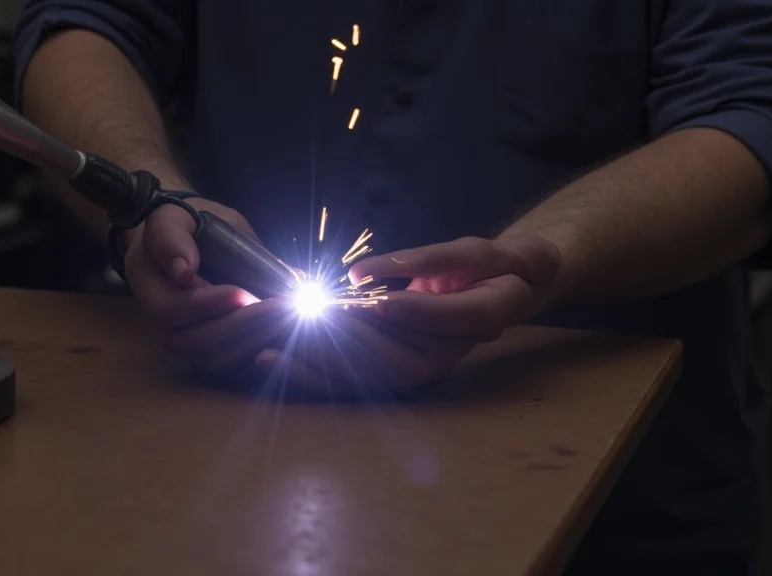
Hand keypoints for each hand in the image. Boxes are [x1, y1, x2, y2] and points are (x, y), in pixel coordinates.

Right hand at [124, 198, 293, 371]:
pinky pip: (233, 366)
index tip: (245, 293)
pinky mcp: (212, 351)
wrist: (189, 242)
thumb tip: (184, 269)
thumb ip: (172, 237)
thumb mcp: (173, 218)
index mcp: (151, 291)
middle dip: (243, 325)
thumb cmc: (182, 227)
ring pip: (217, 359)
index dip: (209, 305)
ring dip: (256, 342)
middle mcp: (164, 326)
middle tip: (282, 307)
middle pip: (198, 342)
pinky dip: (262, 356)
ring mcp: (187, 344)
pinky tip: (289, 335)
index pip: (173, 310)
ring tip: (289, 318)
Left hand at [254, 235, 560, 390]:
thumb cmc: (486, 268)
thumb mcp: (468, 253)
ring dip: (314, 362)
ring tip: (266, 346)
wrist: (505, 295)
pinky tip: (270, 361)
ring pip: (363, 374)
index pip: (427, 317)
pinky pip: (349, 380)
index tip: (350, 298)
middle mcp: (441, 356)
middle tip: (291, 320)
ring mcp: (417, 371)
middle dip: (334, 340)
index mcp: (473, 321)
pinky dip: (308, 373)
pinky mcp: (394, 375)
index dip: (390, 310)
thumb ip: (421, 262)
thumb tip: (361, 276)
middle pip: (385, 357)